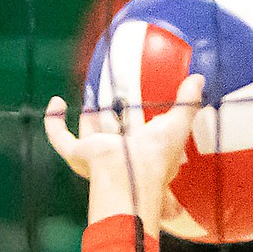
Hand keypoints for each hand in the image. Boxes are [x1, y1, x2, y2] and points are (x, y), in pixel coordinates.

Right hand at [44, 74, 203, 235]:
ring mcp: (96, 156)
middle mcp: (118, 155)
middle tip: (111, 96)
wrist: (128, 173)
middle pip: (112, 134)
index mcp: (143, 153)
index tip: (140, 102)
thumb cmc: (155, 158)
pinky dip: (54, 120)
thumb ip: (188, 103)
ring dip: (86, 118)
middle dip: (110, 117)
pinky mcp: (77, 154)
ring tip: (89, 96)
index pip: (142, 135)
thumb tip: (198, 79)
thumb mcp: (177, 126)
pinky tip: (55, 102)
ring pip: (87, 135)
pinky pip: (59, 137)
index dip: (141, 120)